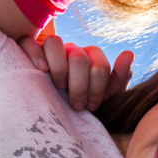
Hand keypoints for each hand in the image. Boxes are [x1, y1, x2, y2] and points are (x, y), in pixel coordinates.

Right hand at [19, 24, 133, 112]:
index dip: (97, 88)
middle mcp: (73, 50)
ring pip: (54, 43)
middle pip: (78, 58)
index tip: (91, 106)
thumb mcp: (109, 94)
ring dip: (58, 68)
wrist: (63, 114)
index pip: (99, 65)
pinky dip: (34, 54)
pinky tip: (41, 69)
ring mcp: (52, 51)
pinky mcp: (30, 52)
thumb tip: (129, 53)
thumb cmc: (86, 103)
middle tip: (76, 104)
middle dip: (79, 85)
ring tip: (58, 87)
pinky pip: (28, 43)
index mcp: (93, 58)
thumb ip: (122, 75)